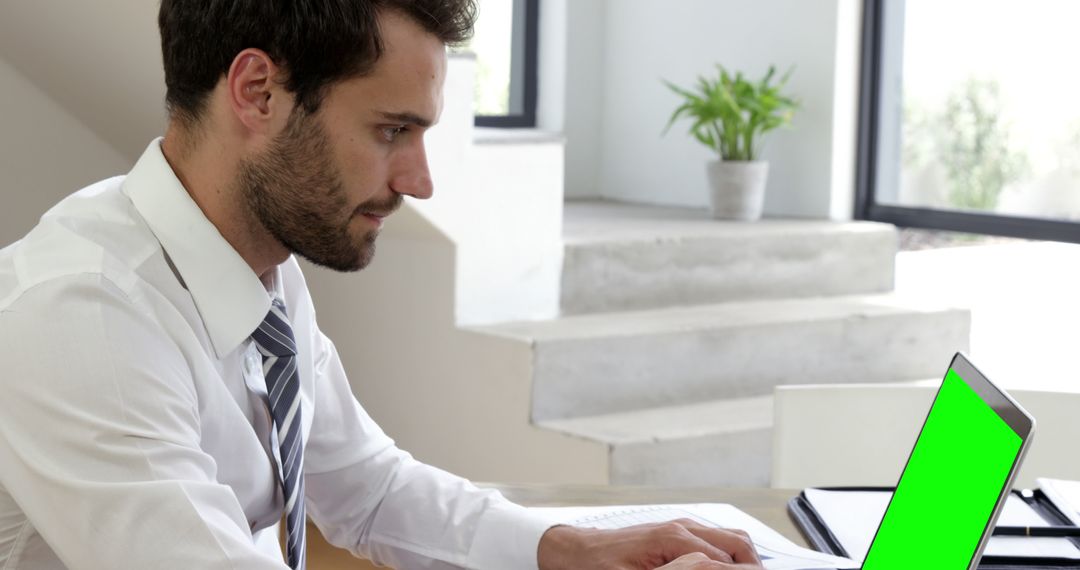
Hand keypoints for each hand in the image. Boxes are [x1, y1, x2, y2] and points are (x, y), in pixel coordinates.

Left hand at [536, 518, 763, 569]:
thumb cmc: (599, 566)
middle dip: (753, 564)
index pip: (727, 558)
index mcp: (675, 538)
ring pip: (731, 537)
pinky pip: (716, 537)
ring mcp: (681, 526)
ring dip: (744, 557)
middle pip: (738, 542)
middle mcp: (682, 527)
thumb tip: (703, 569)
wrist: (576, 551)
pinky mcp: (676, 531)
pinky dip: (731, 552)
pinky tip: (729, 568)